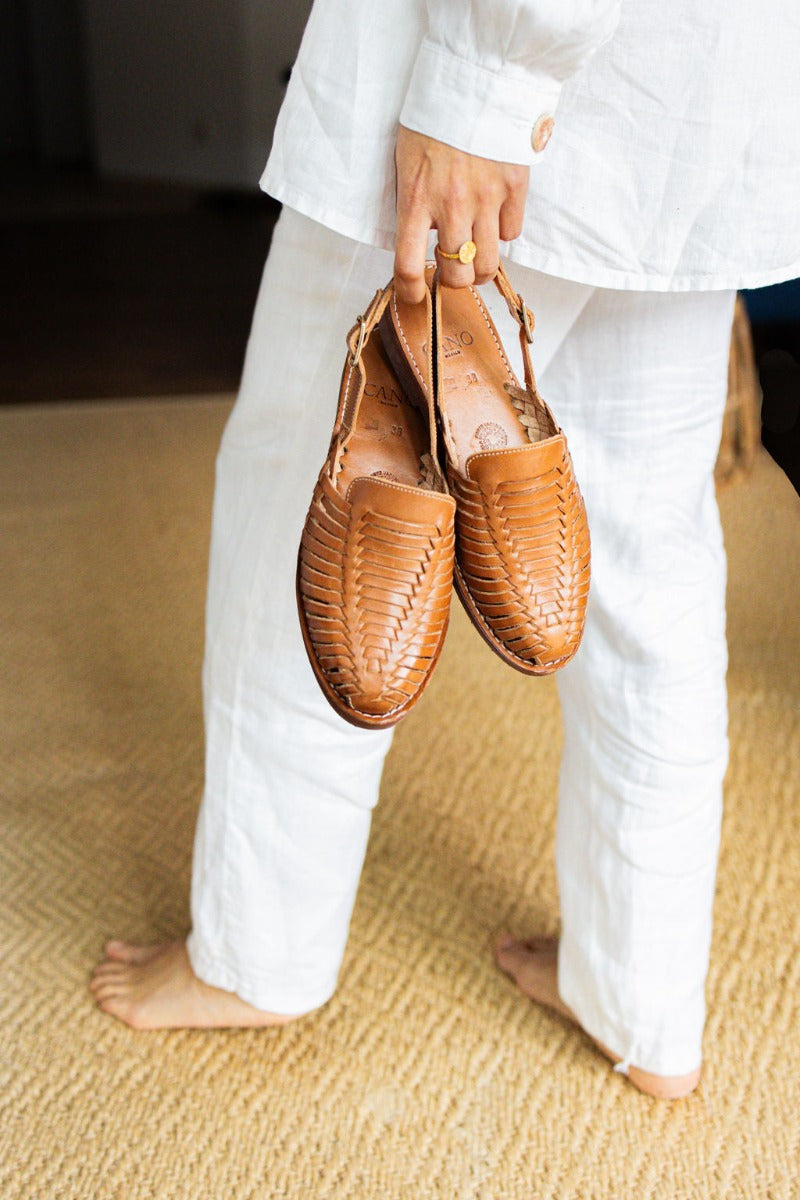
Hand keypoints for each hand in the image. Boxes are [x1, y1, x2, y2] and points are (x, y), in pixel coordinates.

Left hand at [394, 125, 528, 303]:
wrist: (475, 79)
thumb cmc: (434, 119)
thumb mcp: (407, 161)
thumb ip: (413, 204)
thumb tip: (420, 243)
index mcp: (416, 199)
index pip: (408, 265)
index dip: (411, 292)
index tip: (415, 296)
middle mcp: (451, 205)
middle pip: (457, 277)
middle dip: (453, 282)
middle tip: (453, 272)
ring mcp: (486, 198)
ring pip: (488, 265)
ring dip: (481, 270)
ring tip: (476, 260)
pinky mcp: (514, 186)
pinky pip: (511, 232)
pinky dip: (503, 232)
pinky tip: (494, 218)